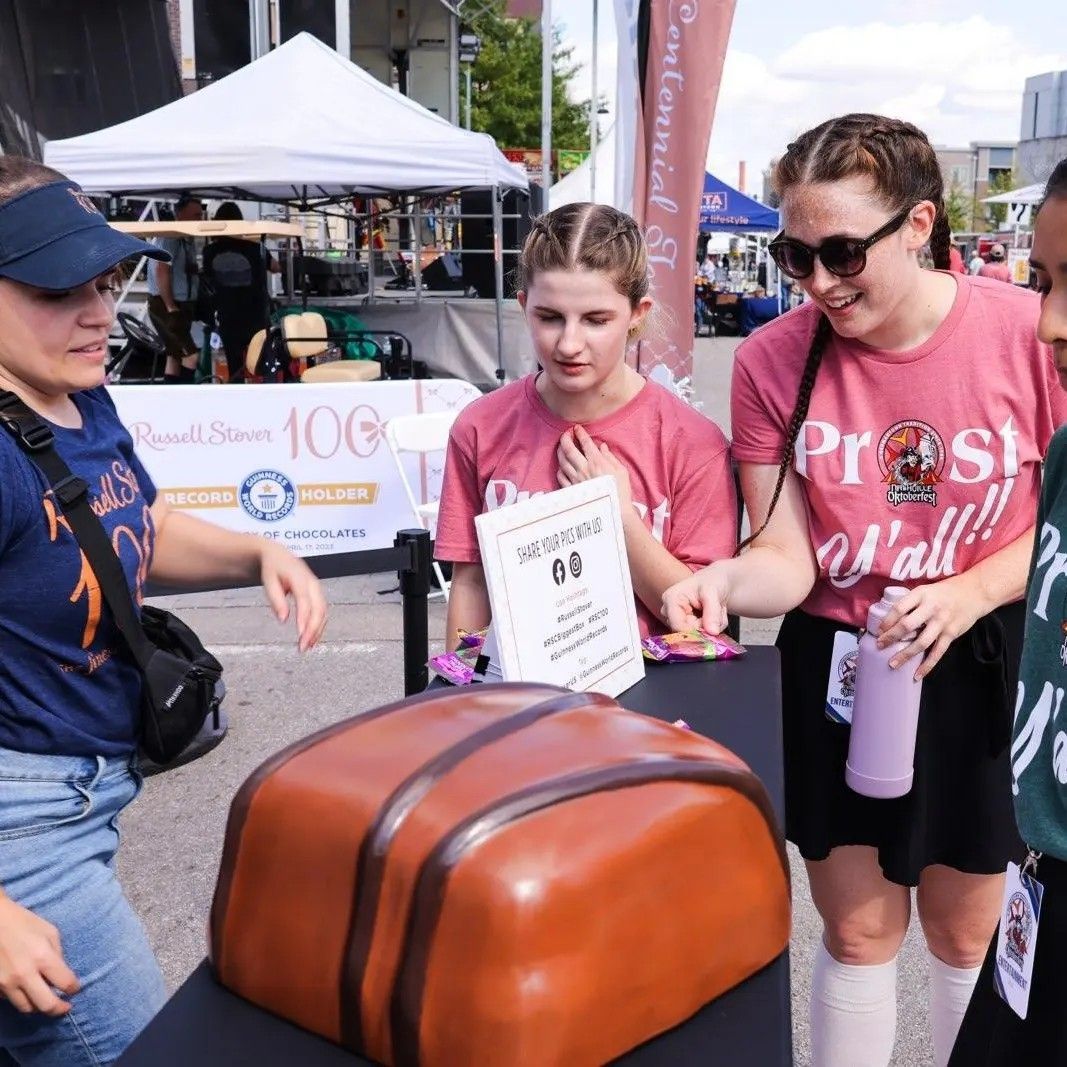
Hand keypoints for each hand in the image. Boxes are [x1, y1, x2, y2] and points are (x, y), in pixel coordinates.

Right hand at [0, 896, 78, 1015]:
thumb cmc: (22, 922)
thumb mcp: (49, 931)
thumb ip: (58, 954)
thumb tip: (60, 974)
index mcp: (43, 957)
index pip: (65, 983)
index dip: (74, 989)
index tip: (75, 990)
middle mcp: (24, 975)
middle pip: (46, 1005)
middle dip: (59, 1009)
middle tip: (65, 1008)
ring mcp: (6, 984)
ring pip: (27, 1008)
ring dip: (39, 1006)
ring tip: (46, 1000)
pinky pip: (11, 1001)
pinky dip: (21, 998)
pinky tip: (26, 990)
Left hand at [259, 543, 327, 651]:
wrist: (278, 555)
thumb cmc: (273, 567)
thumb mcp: (269, 581)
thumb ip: (276, 599)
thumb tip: (283, 619)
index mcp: (301, 578)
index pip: (305, 601)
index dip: (304, 618)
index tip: (301, 634)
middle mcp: (313, 584)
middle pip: (319, 609)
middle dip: (313, 629)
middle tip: (303, 646)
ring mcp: (317, 589)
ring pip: (323, 613)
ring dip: (317, 631)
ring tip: (307, 646)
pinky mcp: (317, 595)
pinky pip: (322, 613)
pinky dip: (318, 626)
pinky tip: (312, 638)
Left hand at [556, 426, 632, 512]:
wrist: (615, 510)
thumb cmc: (621, 490)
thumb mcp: (621, 471)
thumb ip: (610, 457)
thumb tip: (602, 446)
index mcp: (597, 462)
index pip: (585, 443)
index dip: (580, 433)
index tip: (576, 428)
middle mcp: (584, 469)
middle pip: (569, 449)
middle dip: (565, 438)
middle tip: (565, 434)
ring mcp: (576, 480)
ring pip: (562, 462)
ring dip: (560, 452)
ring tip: (561, 447)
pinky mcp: (572, 489)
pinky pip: (561, 477)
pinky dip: (560, 469)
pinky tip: (562, 467)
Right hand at [661, 563, 731, 634]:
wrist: (717, 582)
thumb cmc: (711, 582)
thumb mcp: (713, 592)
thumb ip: (712, 612)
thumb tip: (712, 632)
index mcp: (670, 599)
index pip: (678, 626)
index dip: (696, 631)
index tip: (712, 627)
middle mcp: (669, 611)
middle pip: (686, 632)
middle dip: (705, 626)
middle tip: (717, 612)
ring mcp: (676, 619)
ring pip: (695, 635)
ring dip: (710, 626)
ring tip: (716, 611)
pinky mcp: (684, 626)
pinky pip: (700, 635)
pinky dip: (711, 628)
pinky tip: (712, 616)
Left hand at [876, 573, 988, 679]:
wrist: (975, 592)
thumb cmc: (945, 592)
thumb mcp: (926, 590)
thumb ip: (911, 602)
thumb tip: (889, 618)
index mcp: (921, 594)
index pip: (899, 608)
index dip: (887, 621)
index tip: (878, 630)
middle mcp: (931, 608)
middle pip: (907, 626)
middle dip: (891, 637)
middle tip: (879, 646)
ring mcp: (942, 622)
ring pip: (921, 642)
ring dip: (906, 655)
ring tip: (892, 663)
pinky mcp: (952, 634)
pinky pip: (937, 652)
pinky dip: (927, 665)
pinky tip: (917, 674)